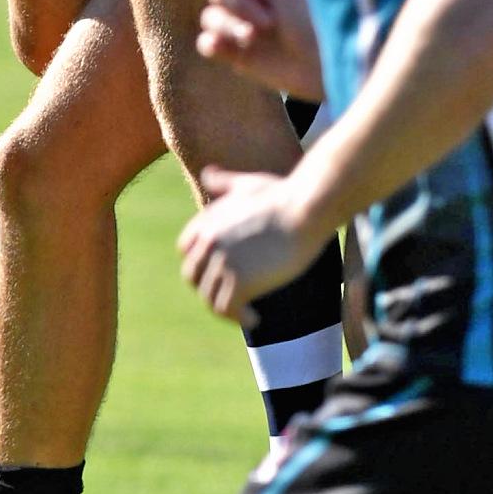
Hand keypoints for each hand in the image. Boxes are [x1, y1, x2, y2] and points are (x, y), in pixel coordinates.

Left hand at [178, 167, 321, 322]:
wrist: (305, 208)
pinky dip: (239, 318)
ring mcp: (222, 262)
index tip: (220, 272)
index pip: (186, 250)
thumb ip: (224, 182)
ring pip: (209, 297)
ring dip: (227, 308)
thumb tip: (209, 174)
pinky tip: (255, 319)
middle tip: (234, 296)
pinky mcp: (239, 281)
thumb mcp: (248, 183)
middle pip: (194, 277)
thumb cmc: (284, 195)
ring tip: (246, 313)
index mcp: (207, 221)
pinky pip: (227, 310)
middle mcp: (208, 242)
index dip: (201, 263)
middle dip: (210, 287)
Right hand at [198, 0, 322, 98]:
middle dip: (238, 6)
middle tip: (267, 22)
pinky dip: (210, 43)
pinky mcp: (234, 52)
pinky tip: (220, 46)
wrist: (321, 64)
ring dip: (228, 26)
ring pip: (210, 18)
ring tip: (252, 38)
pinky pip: (206, 43)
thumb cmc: (314, 21)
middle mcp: (247, 0)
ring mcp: (238, 26)